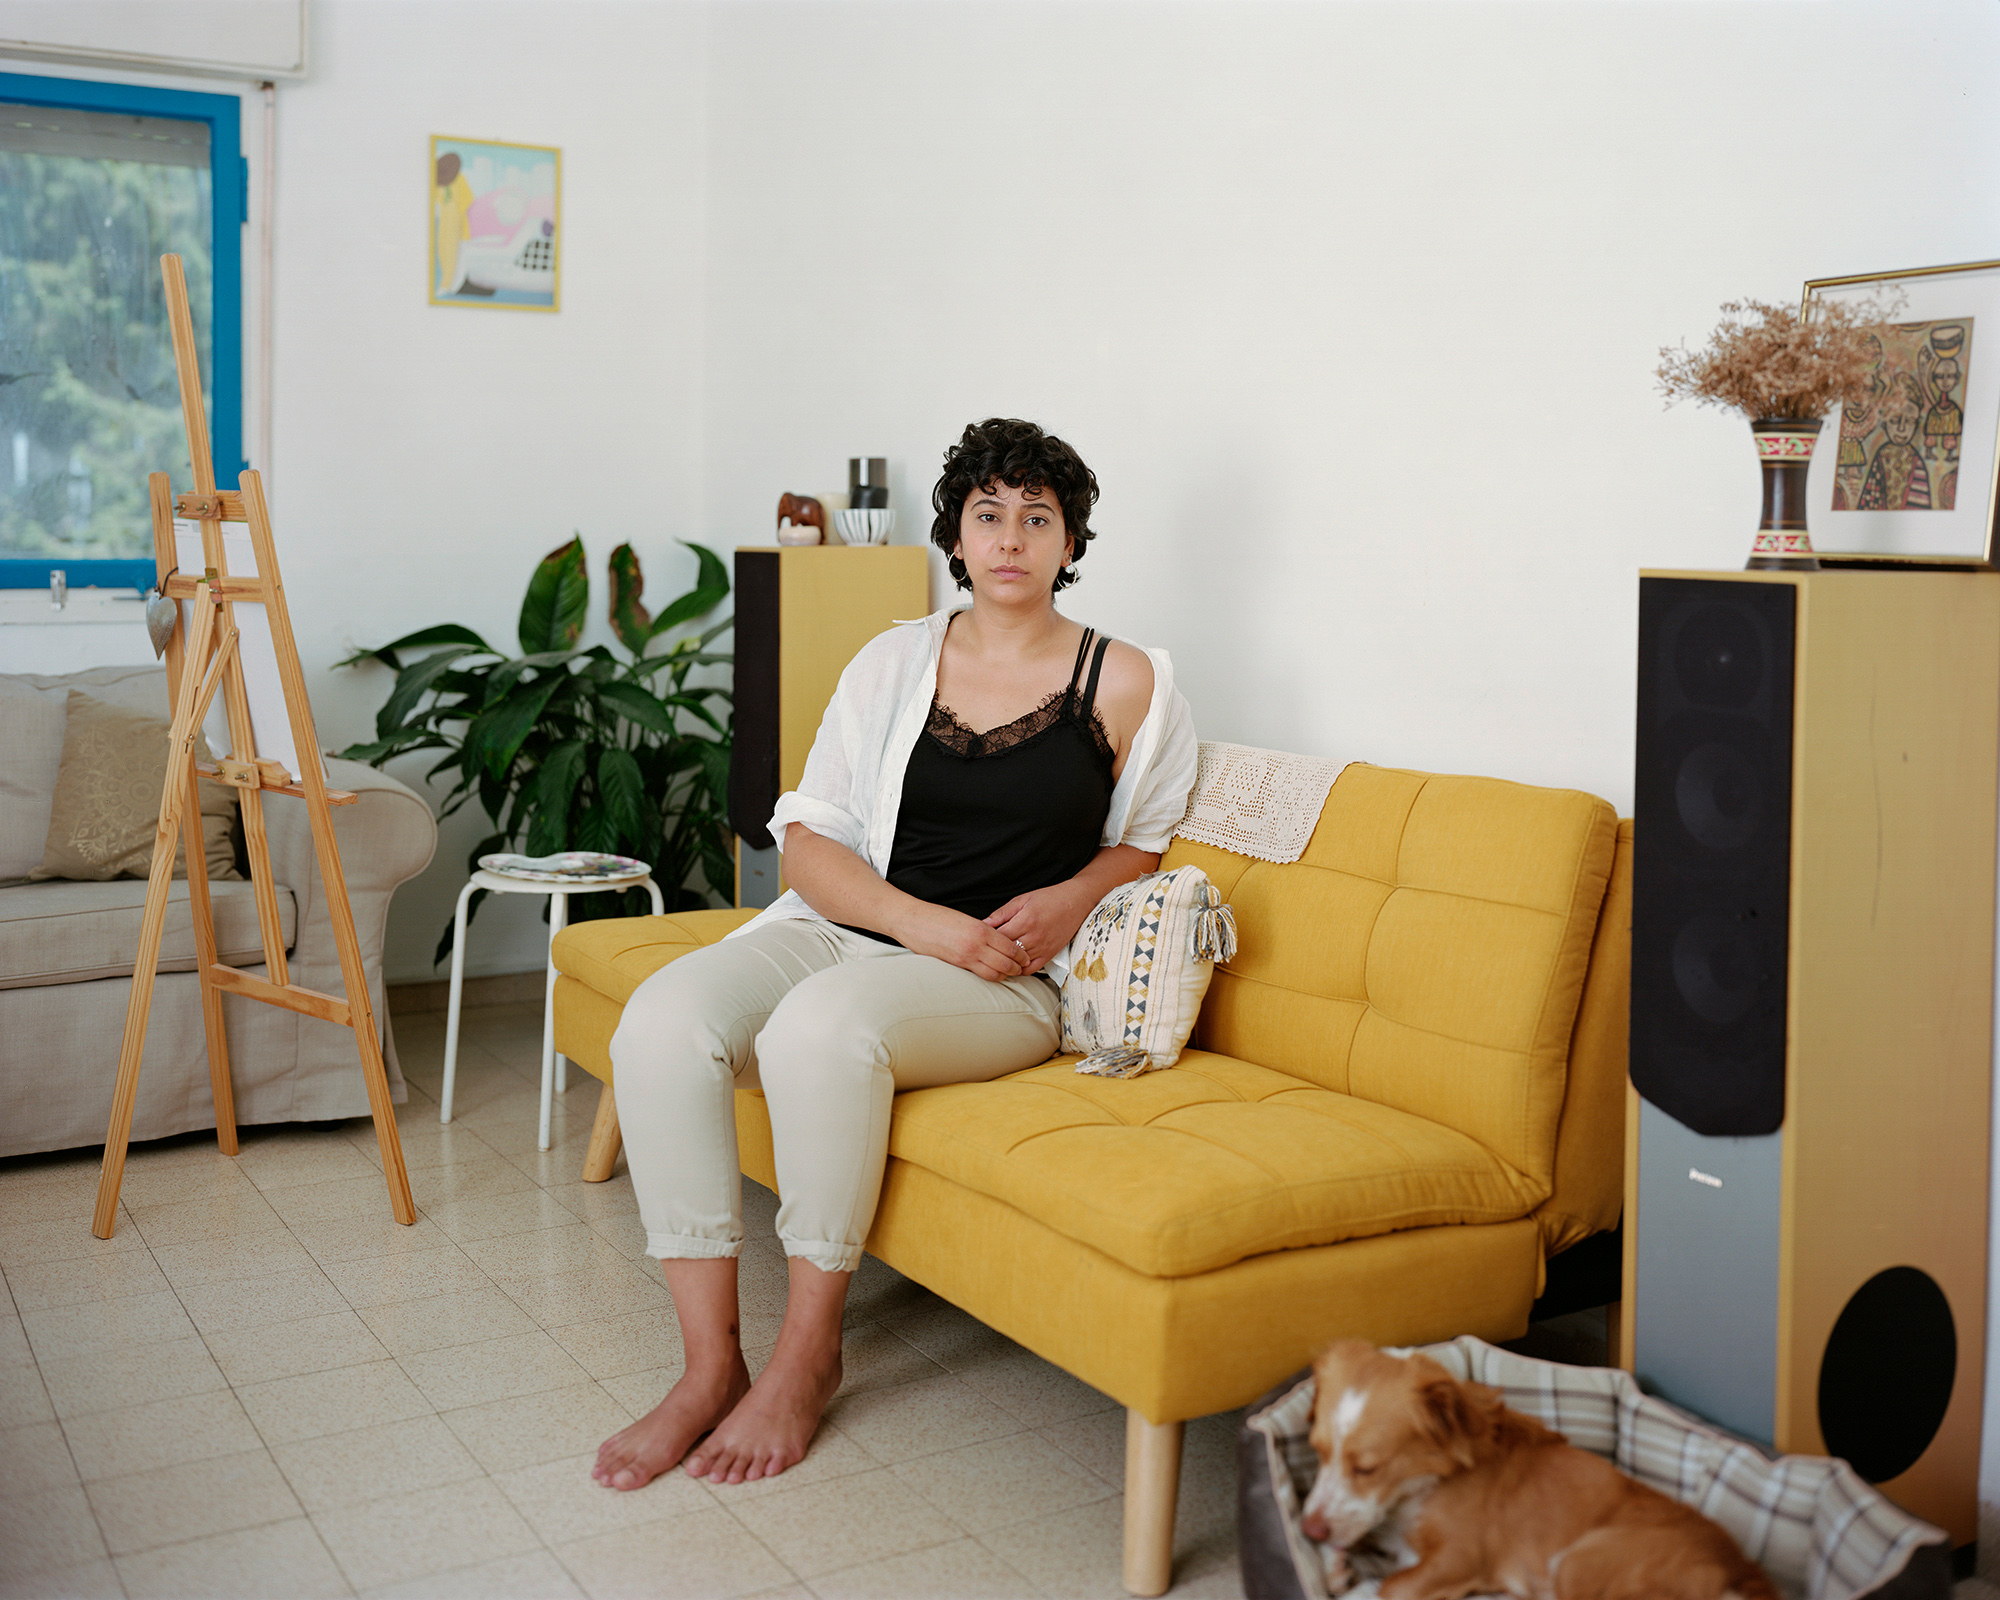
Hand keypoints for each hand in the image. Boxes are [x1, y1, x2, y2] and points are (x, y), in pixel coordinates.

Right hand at [896, 900, 1027, 981]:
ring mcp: (966, 956)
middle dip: (1017, 967)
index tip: (1025, 957)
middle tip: (1022, 968)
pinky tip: (993, 974)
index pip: (1010, 946)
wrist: (914, 921)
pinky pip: (980, 975)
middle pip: (1006, 962)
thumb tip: (997, 940)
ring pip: (995, 972)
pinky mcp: (957, 964)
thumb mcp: (966, 919)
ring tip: (1010, 973)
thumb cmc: (937, 918)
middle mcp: (976, 944)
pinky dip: (991, 976)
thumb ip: (983, 930)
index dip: (1020, 954)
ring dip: (1006, 974)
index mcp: (981, 929)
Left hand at [984, 883, 1091, 975]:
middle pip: (1006, 952)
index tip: (981, 939)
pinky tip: (1013, 963)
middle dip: (994, 951)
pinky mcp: (1049, 955)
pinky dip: (1019, 969)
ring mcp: (1042, 948)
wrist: (1075, 903)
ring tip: (997, 957)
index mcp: (1025, 921)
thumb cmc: (1049, 898)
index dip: (988, 940)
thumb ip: (1002, 913)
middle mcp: (1034, 937)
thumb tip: (984, 923)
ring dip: (1006, 961)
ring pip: (1017, 963)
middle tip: (986, 950)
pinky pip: (1030, 969)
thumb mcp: (1022, 900)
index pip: (999, 938)